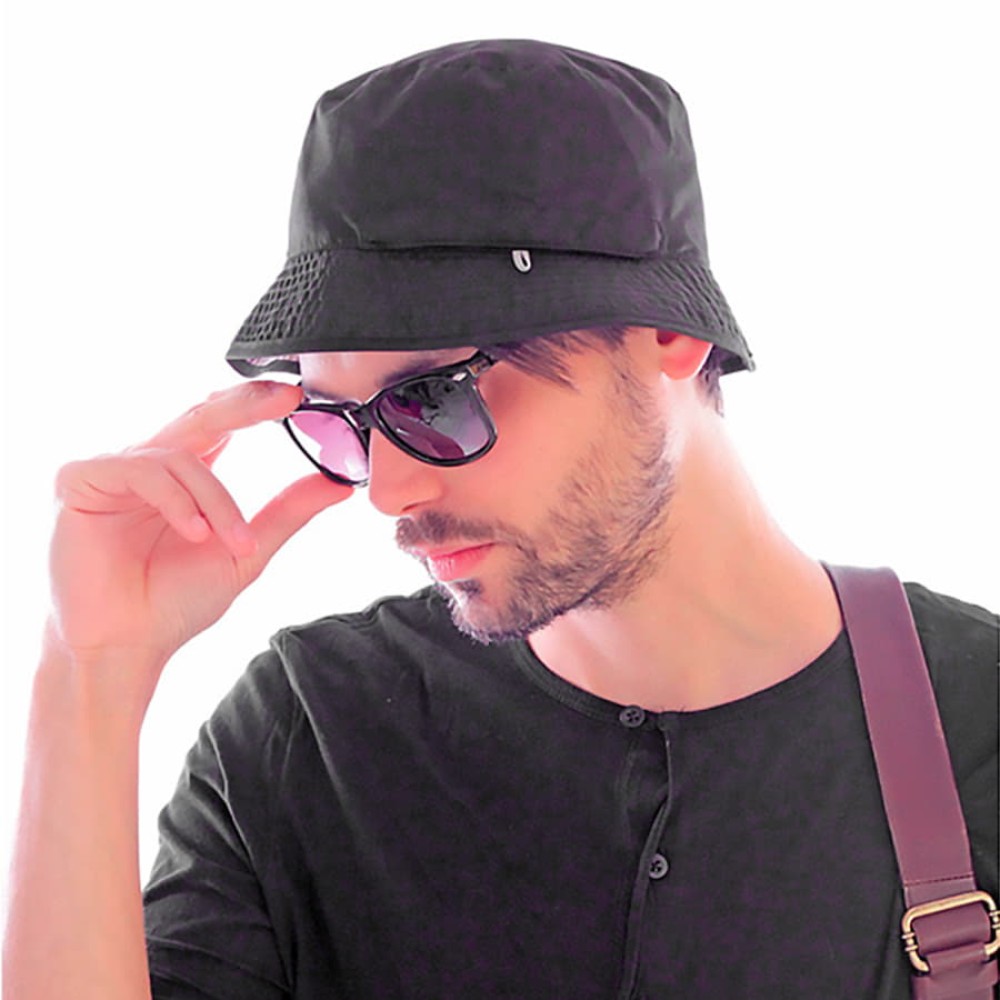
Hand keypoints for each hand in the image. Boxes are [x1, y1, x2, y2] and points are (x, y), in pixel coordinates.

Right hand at [47, 381, 351, 683]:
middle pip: (201, 416)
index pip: (223, 423)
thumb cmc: (175, 602)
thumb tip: (337, 482)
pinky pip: (139, 470)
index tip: (297, 396)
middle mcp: (150, 464)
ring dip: (217, 500)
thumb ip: (287, 512)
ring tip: (232, 542)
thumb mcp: (246, 552)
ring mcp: (113, 470)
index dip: (256, 404)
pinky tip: (193, 533)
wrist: (128, 645)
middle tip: (285, 400)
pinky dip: (176, 501)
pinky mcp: (80, 482)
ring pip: (179, 456)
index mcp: (185, 475)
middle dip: (246, 405)